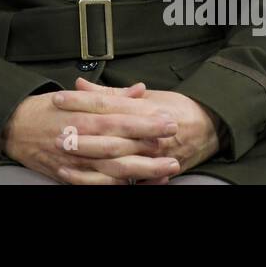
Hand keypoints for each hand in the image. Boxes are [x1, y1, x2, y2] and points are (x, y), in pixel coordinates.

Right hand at [0, 82, 183, 184]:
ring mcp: (73, 157)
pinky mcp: (68, 174)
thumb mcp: (74, 95)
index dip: (144, 118)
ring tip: (167, 167)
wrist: (13, 127)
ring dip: (142, 167)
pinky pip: (96, 183)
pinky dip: (116, 184)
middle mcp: (77, 135)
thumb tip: (139, 91)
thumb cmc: (45, 109)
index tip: (167, 119)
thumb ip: (109, 96)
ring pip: (112, 165)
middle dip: (149, 140)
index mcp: (80, 112)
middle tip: (174, 140)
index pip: (117, 114)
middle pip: (118, 139)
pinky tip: (136, 183)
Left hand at [51, 79, 222, 183]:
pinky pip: (123, 181)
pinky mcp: (151, 173)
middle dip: (80, 132)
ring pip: (114, 159)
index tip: (58, 98)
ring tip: (62, 154)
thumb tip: (82, 85)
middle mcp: (147, 133)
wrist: (211, 127)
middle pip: (108, 133)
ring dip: (86, 158)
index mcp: (144, 109)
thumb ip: (113, 93)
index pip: (107, 104)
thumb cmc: (178, 108)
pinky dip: (99, 181)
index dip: (81, 101)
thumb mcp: (148, 94)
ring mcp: (150, 155)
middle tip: (55, 130)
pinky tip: (77, 177)